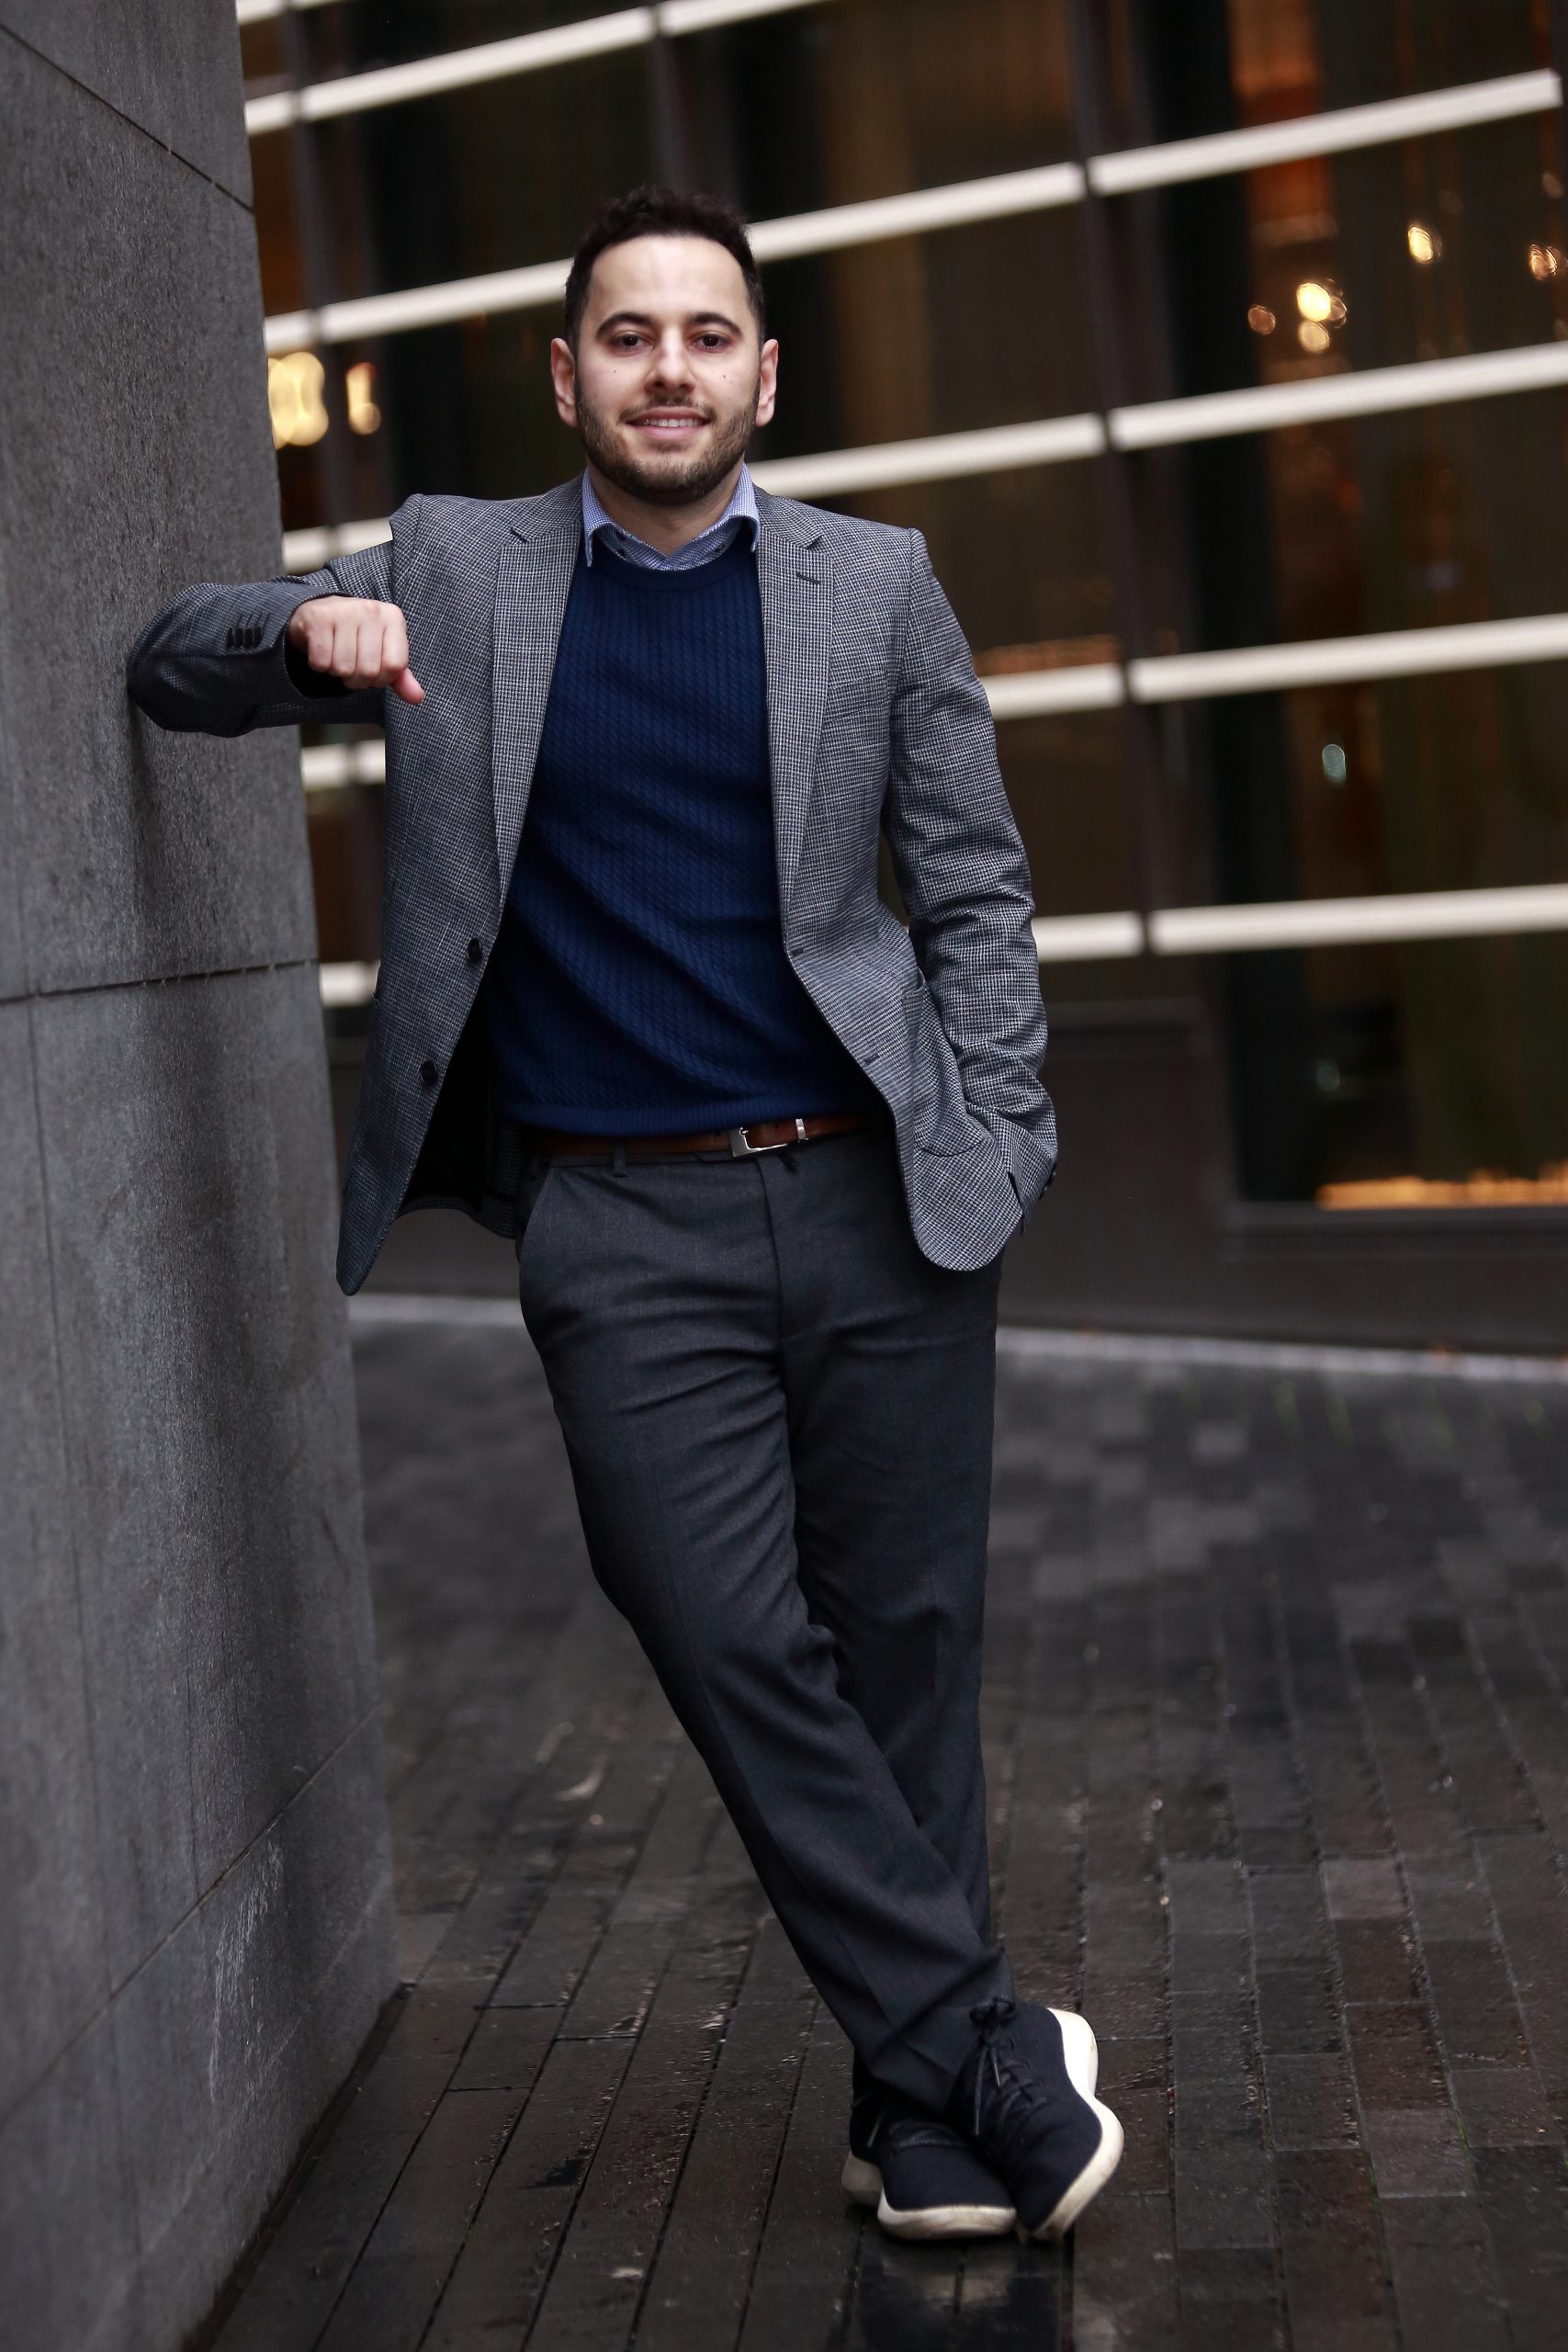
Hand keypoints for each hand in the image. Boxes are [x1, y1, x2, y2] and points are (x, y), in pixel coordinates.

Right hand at [286, 595, 423, 703]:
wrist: (320, 612)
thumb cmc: (355, 636)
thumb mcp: (382, 652)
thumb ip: (400, 676)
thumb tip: (417, 698)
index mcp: (393, 618)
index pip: (395, 666)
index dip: (381, 679)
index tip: (372, 669)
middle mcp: (371, 610)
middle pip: (368, 670)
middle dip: (356, 678)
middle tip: (350, 663)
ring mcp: (344, 611)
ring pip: (343, 668)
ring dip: (336, 671)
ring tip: (335, 655)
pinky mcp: (318, 617)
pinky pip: (321, 662)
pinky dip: (319, 665)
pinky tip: (322, 650)